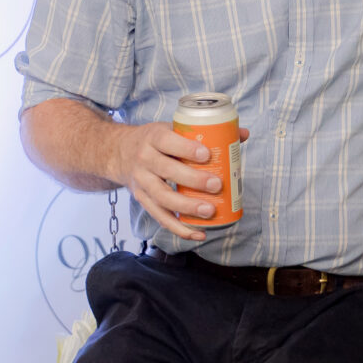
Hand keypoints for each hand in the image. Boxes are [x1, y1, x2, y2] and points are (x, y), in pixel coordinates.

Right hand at [108, 123, 242, 242]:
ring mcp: (141, 182)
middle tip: (217, 185)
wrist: (119, 153)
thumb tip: (243, 135)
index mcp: (153, 137)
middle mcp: (144, 160)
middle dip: (193, 179)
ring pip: (162, 197)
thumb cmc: (155, 141)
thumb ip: (206, 132)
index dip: (186, 148)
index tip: (207, 155)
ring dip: (186, 207)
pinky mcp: (142, 200)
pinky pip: (160, 217)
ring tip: (209, 212)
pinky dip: (179, 228)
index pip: (167, 142)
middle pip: (166, 171)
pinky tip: (199, 234)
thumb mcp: (172, 128)